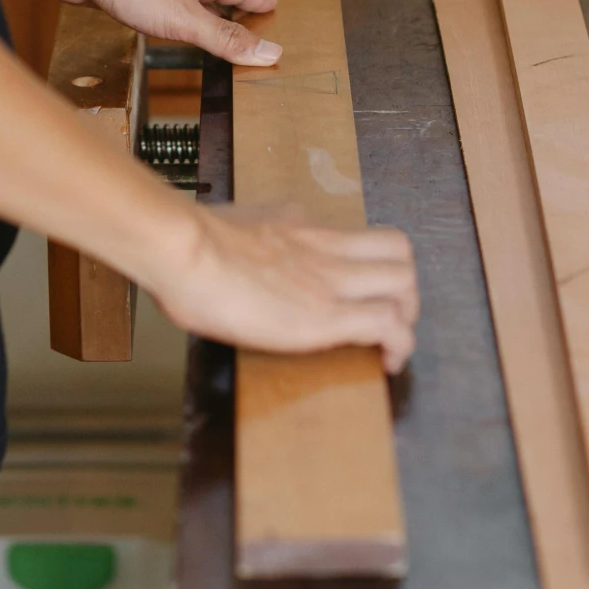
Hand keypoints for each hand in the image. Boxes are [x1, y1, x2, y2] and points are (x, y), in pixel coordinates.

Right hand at [144, 206, 418, 372]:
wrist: (183, 250)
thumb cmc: (181, 247)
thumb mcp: (222, 228)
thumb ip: (241, 237)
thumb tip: (228, 249)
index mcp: (296, 225)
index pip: (351, 235)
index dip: (363, 263)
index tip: (351, 287)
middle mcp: (324, 246)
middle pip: (397, 249)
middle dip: (402, 284)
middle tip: (384, 313)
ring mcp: (330, 279)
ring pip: (404, 281)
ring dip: (407, 313)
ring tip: (389, 340)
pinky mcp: (328, 316)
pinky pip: (388, 325)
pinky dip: (400, 346)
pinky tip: (388, 363)